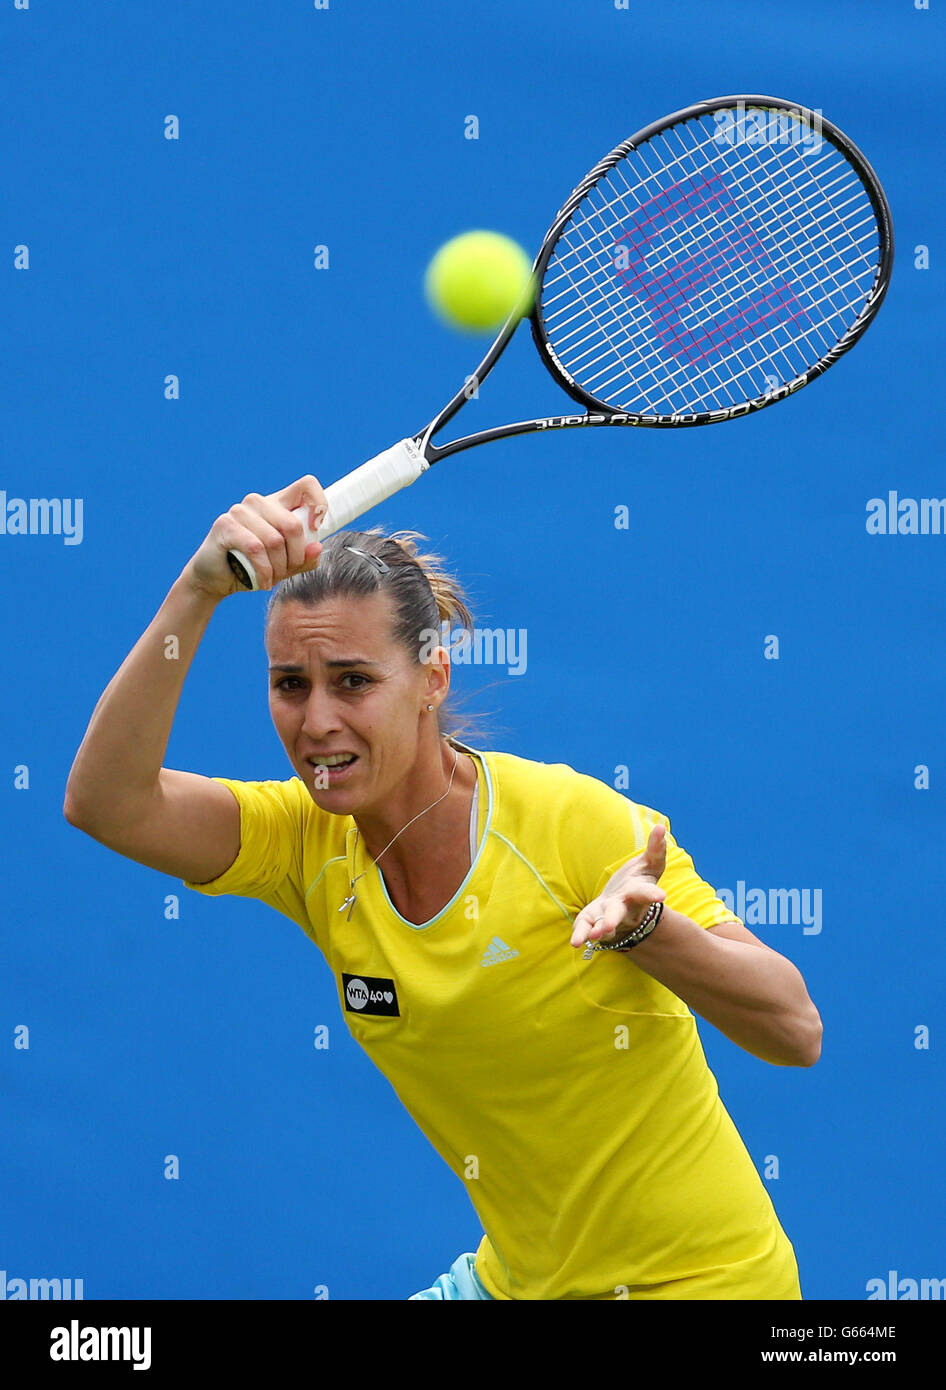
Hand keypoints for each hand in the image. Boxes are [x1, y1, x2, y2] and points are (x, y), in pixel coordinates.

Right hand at [183, 475, 328, 599]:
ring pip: (275, 540)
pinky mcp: (225, 525)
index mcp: (277, 504)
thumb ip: (304, 558)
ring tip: (271, 579)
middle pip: (294, 525)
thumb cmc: (253, 568)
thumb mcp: (285, 566)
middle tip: (287, 572)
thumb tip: (317, 548)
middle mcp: (258, 502)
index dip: (318, 504)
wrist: (216, 581)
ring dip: (278, 568)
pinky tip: (262, 581)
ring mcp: (240, 511)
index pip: (307, 485)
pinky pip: (255, 548)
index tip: (316, 528)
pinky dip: (263, 570)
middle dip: (296, 557)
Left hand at [570, 823, 667, 948]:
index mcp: (638, 892)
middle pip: (619, 914)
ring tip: (593, 937)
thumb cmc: (639, 881)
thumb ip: (656, 849)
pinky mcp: (594, 918)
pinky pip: (587, 926)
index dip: (653, 894)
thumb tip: (661, 827)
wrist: (628, 904)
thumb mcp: (650, 865)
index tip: (661, 896)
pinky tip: (575, 942)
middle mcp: (624, 907)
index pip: (646, 893)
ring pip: (603, 925)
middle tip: (609, 927)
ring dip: (598, 931)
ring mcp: (609, 915)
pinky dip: (581, 933)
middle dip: (613, 920)